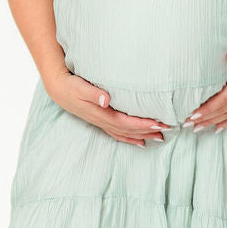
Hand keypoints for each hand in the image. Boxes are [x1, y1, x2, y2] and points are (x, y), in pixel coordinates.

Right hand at [45, 70, 172, 147]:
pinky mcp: (101, 120)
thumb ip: (94, 93)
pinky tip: (141, 141)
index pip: (126, 122)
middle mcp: (104, 121)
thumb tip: (106, 100)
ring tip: (160, 138)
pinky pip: (119, 133)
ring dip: (143, 136)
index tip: (159, 123)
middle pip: (129, 130)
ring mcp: (102, 122)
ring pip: (126, 133)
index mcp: (102, 114)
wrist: (59, 90)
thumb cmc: (71, 86)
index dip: (143, 124)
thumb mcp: (80, 87)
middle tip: (167, 129)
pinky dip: (131, 138)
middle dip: (148, 131)